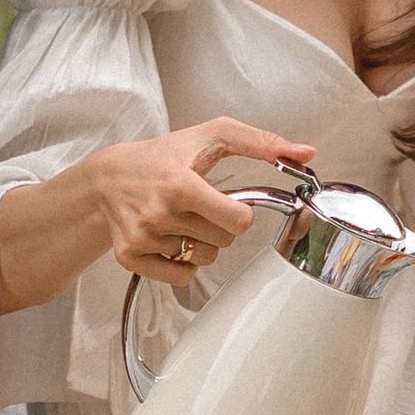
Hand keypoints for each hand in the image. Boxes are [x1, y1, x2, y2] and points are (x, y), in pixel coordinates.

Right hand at [88, 118, 315, 279]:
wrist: (107, 179)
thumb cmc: (162, 156)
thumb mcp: (211, 136)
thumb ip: (261, 142)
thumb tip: (307, 154)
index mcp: (181, 184)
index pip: (238, 221)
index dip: (241, 214)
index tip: (230, 203)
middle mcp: (159, 213)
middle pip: (223, 241)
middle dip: (219, 226)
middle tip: (199, 207)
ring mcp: (143, 238)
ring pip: (203, 258)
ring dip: (201, 243)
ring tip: (182, 220)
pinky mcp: (130, 257)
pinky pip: (181, 278)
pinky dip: (183, 264)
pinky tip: (171, 240)